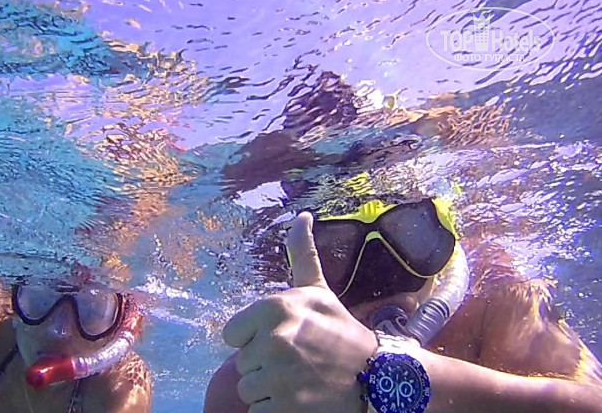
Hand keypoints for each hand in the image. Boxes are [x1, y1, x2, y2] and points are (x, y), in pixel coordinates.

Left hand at [223, 212, 378, 412]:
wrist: (376, 377)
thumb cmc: (340, 331)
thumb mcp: (318, 291)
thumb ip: (302, 253)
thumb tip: (301, 215)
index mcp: (274, 308)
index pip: (231, 334)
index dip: (253, 338)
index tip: (281, 339)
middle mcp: (273, 340)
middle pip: (242, 362)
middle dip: (264, 364)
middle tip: (297, 360)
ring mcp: (279, 376)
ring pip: (248, 388)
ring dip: (269, 388)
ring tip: (299, 379)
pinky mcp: (284, 407)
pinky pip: (258, 410)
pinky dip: (276, 409)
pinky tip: (301, 398)